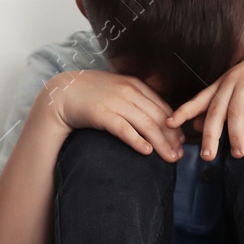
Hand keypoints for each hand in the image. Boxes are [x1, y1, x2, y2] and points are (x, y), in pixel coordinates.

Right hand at [42, 71, 184, 160]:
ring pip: (147, 125)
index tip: (182, 141)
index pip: (162, 107)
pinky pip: (124, 129)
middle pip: (158, 118)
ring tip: (171, 158)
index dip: (175, 125)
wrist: (62, 93)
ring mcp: (116, 102)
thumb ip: (135, 99)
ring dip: (162, 143)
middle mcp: (129, 92)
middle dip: (173, 138)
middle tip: (180, 155)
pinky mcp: (102, 114)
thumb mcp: (117, 90)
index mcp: (135, 85)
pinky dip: (137, 141)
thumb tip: (154, 117)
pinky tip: (147, 152)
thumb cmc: (91, 94)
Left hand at [165, 50, 243, 159]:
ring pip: (236, 112)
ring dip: (236, 135)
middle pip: (216, 111)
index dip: (184, 111)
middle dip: (211, 135)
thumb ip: (217, 108)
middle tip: (207, 157)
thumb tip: (196, 127)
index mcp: (221, 85)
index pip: (199, 100)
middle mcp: (231, 82)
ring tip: (238, 154)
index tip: (169, 124)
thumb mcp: (235, 92)